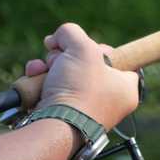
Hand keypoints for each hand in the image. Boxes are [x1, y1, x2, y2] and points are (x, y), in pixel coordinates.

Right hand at [23, 23, 138, 130]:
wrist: (54, 127)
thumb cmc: (79, 90)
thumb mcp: (82, 48)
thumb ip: (72, 32)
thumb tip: (57, 38)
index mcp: (125, 89)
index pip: (119, 59)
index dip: (99, 49)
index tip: (89, 49)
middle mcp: (107, 102)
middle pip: (85, 65)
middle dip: (65, 56)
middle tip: (60, 58)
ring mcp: (82, 110)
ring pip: (63, 75)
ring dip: (48, 66)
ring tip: (43, 69)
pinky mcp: (60, 115)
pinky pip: (50, 89)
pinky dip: (38, 81)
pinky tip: (34, 77)